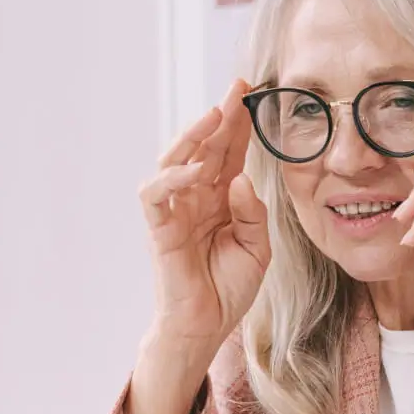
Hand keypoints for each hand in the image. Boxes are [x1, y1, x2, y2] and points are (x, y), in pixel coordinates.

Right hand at [137, 79, 271, 356]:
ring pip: (174, 160)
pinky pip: (156, 195)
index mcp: (222, 198)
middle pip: (205, 146)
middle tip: (236, 88)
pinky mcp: (160, 228)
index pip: (230, 153)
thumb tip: (241, 180)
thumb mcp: (257, 248)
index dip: (239, 125)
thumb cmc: (229, 288)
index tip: (253, 95)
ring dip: (192, 136)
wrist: (207, 325)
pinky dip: (172, 177)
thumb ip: (253, 213)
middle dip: (220, 116)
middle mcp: (197, 197)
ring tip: (214, 116)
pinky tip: (195, 169)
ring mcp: (176, 210)